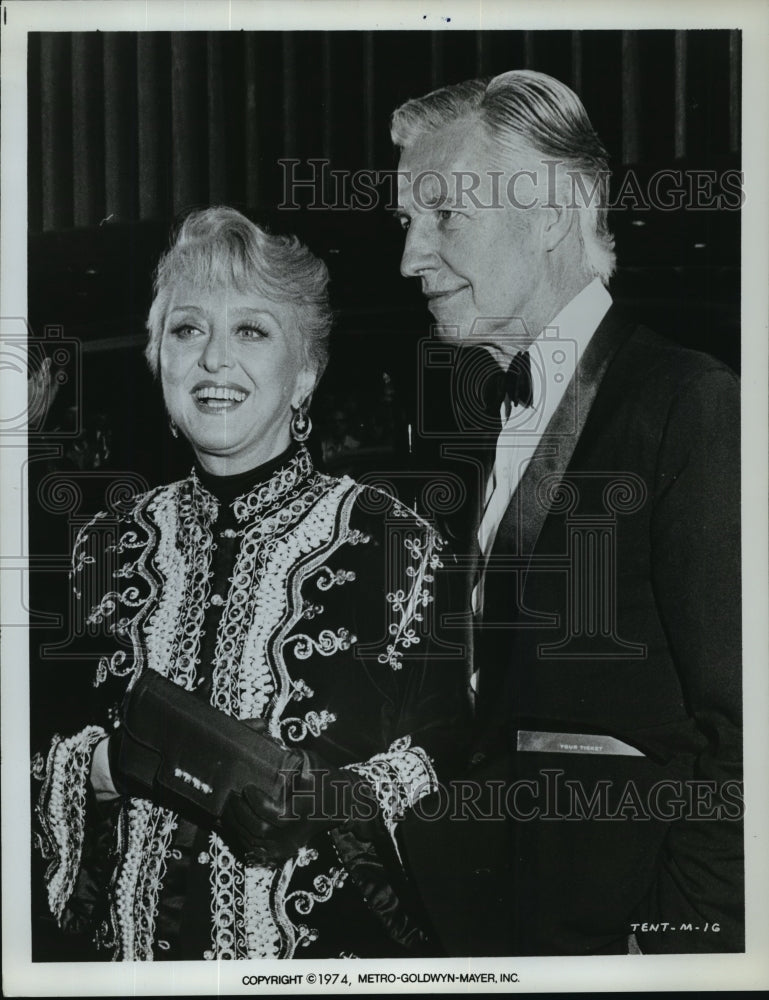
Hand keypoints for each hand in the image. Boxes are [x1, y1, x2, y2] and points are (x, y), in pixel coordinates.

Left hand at [220, 746, 379, 865]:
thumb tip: (262, 740)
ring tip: (230, 806)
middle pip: (258, 830)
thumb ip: (287, 755)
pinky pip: (256, 848)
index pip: (271, 812)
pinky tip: (236, 820)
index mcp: (301, 812)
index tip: (246, 787)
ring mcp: (288, 845)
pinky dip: (243, 835)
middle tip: (231, 796)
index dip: (254, 801)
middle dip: (240, 813)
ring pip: (254, 841)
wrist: (342, 803)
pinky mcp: (283, 851)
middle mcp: (294, 833)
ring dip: (238, 824)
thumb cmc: (326, 779)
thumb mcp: (310, 762)